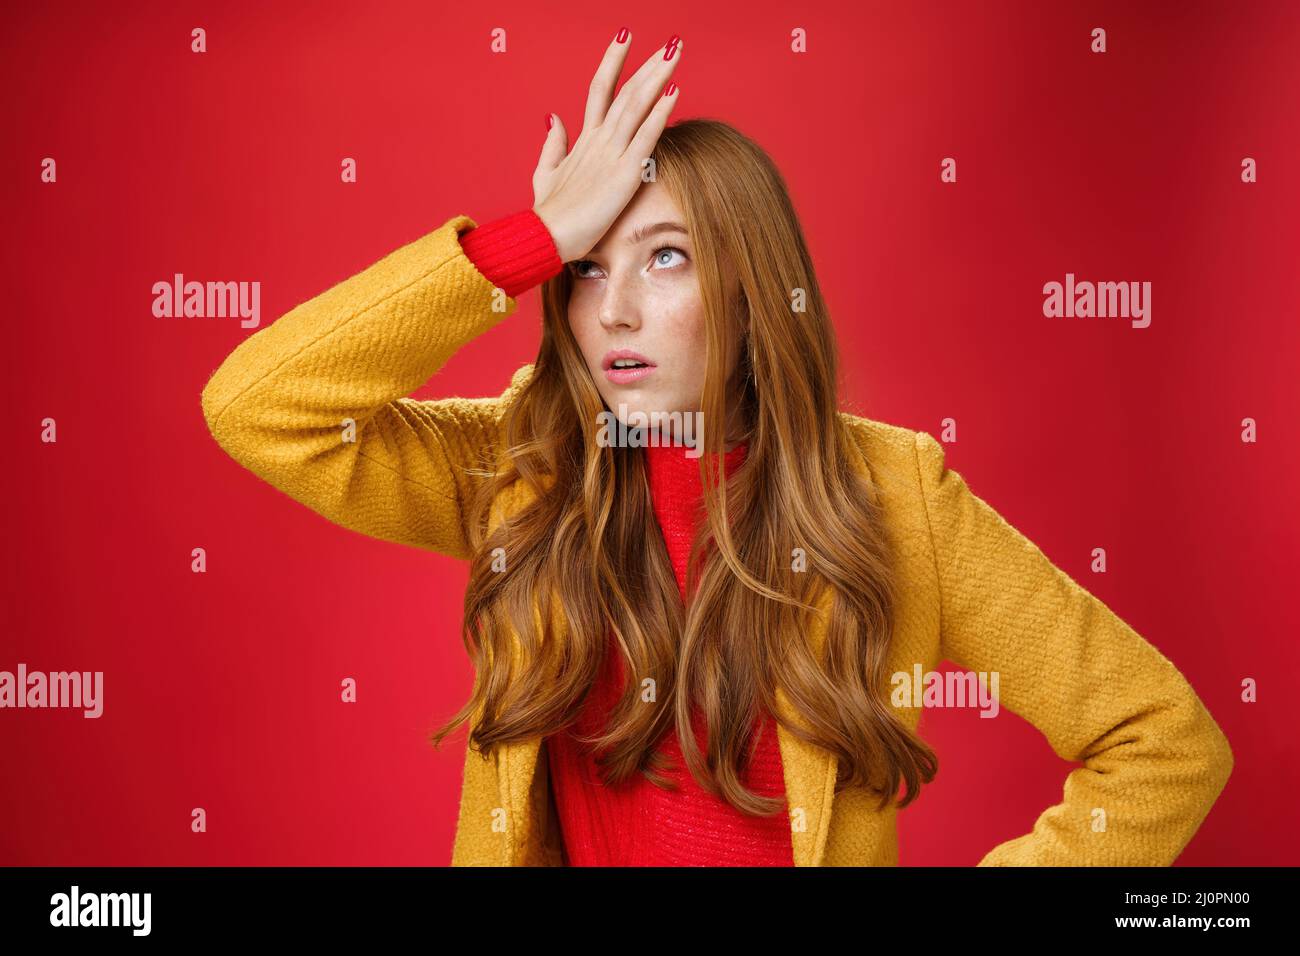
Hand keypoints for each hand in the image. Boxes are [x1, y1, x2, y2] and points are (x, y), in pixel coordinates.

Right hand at [532, 32, 682, 263]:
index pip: (600, 90)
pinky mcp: (624, 175)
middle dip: (648, 65)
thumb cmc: (549, 213)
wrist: (546, 236)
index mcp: (584, 140)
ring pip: (636, 105)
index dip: (614, 62)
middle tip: (670, 42)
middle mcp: (599, 141)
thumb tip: (554, 118)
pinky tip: (673, 92)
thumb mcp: (545, 173)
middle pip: (626, 92)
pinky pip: (645, 137)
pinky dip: (660, 113)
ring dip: (657, 77)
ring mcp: (611, 155)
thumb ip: (553, 145)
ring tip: (675, 53)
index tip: (625, 37)